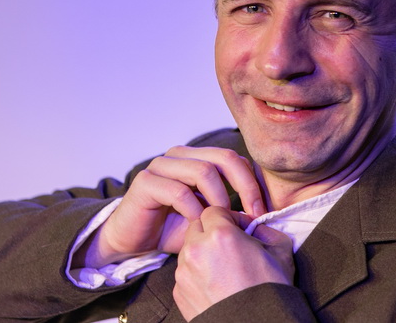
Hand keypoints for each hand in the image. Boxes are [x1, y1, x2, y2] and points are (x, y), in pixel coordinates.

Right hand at [74, 146, 265, 267]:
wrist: (132, 241)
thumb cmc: (171, 228)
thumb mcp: (209, 219)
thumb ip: (231, 211)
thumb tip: (262, 213)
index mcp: (197, 157)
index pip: (235, 159)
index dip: (253, 184)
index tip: (262, 213)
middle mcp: (180, 155)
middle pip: (224, 158)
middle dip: (245, 187)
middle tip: (253, 216)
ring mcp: (162, 165)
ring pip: (203, 171)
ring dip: (219, 199)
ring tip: (223, 222)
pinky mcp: (146, 181)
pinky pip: (179, 191)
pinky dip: (194, 210)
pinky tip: (197, 225)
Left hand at [173, 206, 293, 319]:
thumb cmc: (270, 289)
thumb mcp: (280, 248)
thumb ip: (264, 228)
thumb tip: (254, 226)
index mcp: (220, 234)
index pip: (213, 210)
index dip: (228, 218)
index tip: (239, 229)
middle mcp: (197, 250)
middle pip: (196, 227)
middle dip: (211, 232)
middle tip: (229, 246)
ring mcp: (184, 273)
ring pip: (189, 250)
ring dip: (202, 253)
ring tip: (223, 269)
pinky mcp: (179, 292)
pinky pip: (185, 273)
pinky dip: (197, 274)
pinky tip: (216, 285)